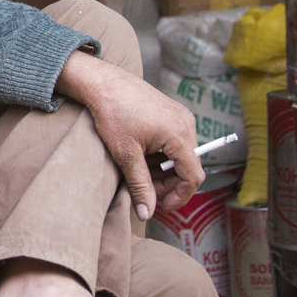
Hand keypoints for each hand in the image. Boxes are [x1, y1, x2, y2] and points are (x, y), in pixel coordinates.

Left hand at [55, 52, 206, 221]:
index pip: (193, 177)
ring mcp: (181, 117)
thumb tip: (146, 214)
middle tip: (144, 189)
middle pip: (188, 167)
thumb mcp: (126, 155)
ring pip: (181, 156)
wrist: (103, 82)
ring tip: (138, 170)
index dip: (180, 196)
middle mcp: (186, 124)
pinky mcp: (173, 113)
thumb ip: (140, 186)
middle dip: (168, 184)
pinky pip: (176, 143)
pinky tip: (142, 155)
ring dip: (163, 170)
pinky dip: (162, 155)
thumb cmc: (113, 114)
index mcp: (179, 135)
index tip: (162, 206)